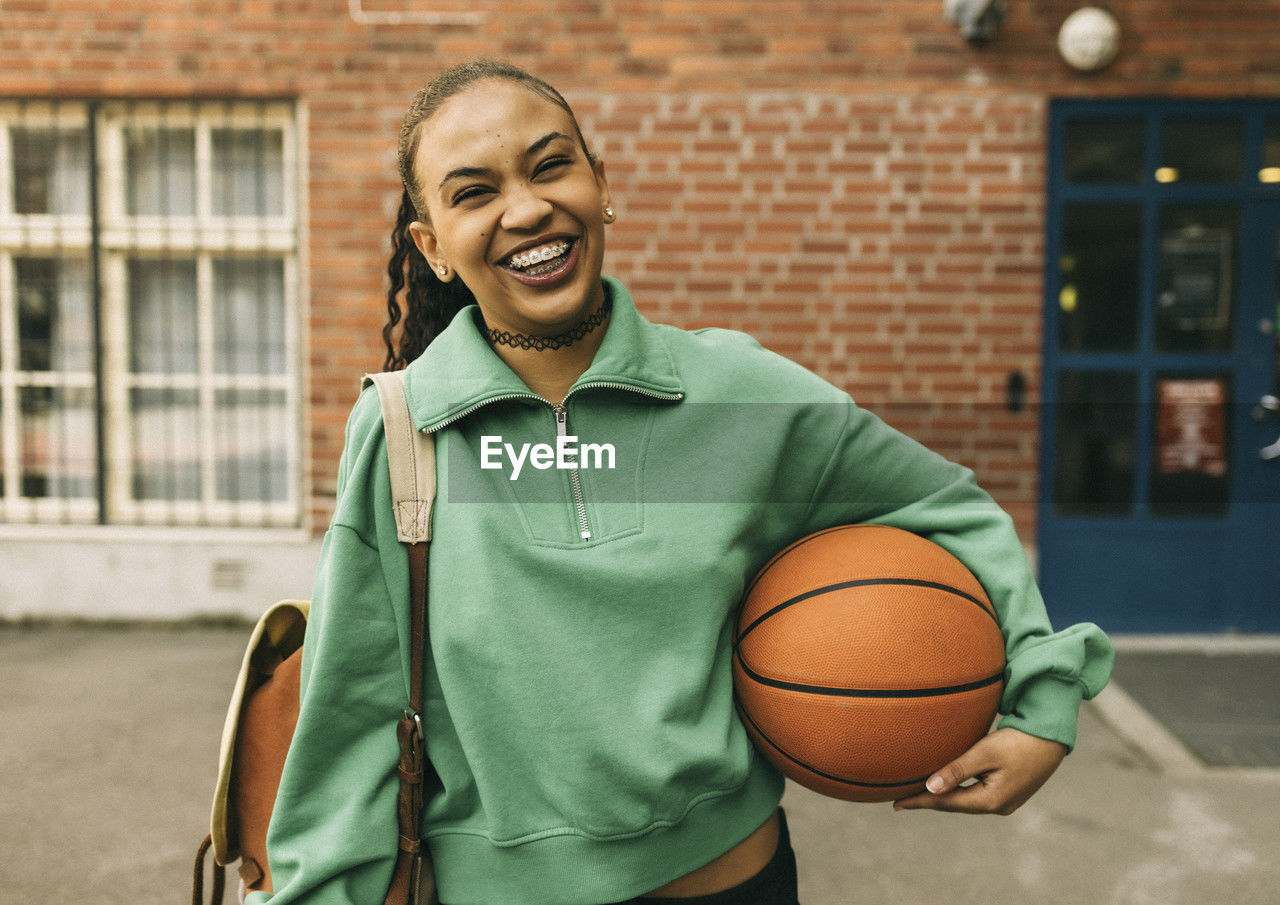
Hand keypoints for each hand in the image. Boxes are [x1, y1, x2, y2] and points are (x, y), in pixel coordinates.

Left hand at [891, 728, 1066, 815]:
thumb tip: (930, 787)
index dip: (920, 802)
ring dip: (943, 796)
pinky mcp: (1010, 792)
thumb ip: (956, 770)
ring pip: (965, 800)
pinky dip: (958, 790)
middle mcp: (998, 806)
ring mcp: (1006, 801)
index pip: (946, 803)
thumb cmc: (1017, 741)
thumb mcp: (984, 753)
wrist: (1052, 737)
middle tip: (901, 800)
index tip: (896, 805)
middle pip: (955, 805)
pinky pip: (976, 794)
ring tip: (919, 794)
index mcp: (991, 800)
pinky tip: (947, 786)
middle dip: (929, 801)